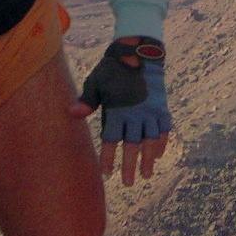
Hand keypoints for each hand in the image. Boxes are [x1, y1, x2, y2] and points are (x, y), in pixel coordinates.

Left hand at [69, 36, 170, 185]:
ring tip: (146, 175)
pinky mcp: (162, 107)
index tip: (106, 173)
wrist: (140, 52)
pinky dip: (161, 143)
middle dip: (130, 166)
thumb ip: (87, 101)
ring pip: (151, 141)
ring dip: (149, 159)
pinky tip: (158, 155)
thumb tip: (71, 114)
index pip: (112, 140)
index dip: (109, 157)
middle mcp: (136, 113)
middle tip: (128, 183)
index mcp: (118, 110)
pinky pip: (164, 129)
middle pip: (133, 146)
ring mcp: (151, 111)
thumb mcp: (96, 82)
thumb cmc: (113, 69)